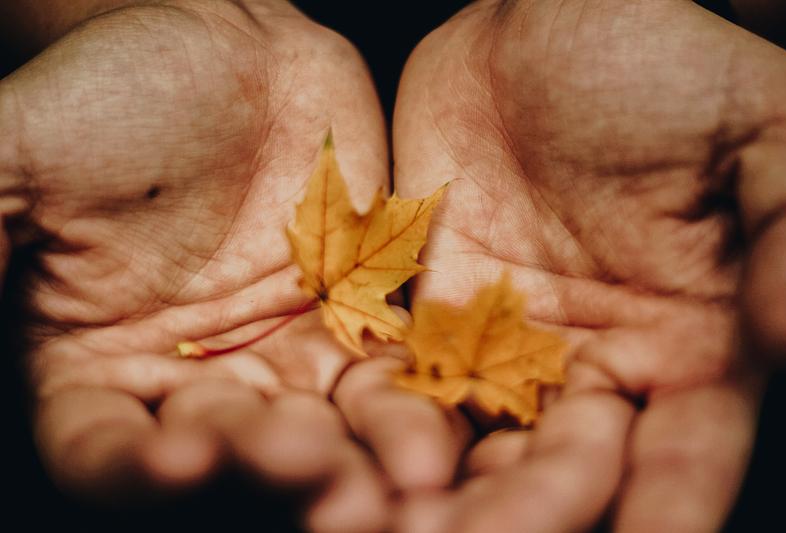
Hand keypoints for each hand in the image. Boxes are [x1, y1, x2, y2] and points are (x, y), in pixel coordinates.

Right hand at [0, 1, 406, 529]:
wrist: (229, 54)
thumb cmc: (116, 94)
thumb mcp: (26, 150)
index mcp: (98, 362)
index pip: (104, 446)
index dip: (135, 468)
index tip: (182, 462)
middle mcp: (194, 375)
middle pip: (229, 451)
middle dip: (272, 467)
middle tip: (319, 473)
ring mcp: (282, 356)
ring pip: (323, 429)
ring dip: (363, 454)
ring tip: (409, 468)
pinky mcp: (356, 324)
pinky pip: (389, 374)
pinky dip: (416, 400)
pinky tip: (445, 423)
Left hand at [391, 1, 785, 530]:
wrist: (541, 25)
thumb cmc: (662, 68)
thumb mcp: (760, 133)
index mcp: (692, 342)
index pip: (685, 452)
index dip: (667, 507)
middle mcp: (598, 363)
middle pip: (570, 470)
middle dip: (532, 515)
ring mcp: (507, 346)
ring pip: (482, 447)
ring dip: (450, 496)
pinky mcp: (430, 318)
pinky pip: (406, 385)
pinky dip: (387, 429)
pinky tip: (362, 469)